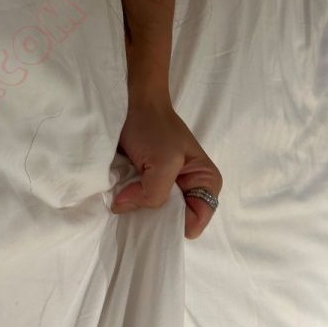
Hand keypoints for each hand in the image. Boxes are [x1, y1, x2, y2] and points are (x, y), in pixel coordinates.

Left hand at [111, 100, 222, 239]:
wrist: (134, 104)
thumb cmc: (155, 128)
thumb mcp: (163, 163)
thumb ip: (152, 194)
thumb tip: (122, 207)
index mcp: (206, 183)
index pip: (194, 222)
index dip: (171, 222)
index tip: (150, 212)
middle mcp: (190, 189)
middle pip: (174, 221)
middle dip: (154, 217)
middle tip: (135, 205)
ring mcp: (169, 187)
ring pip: (155, 214)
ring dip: (138, 208)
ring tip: (126, 197)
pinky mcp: (149, 183)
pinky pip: (141, 203)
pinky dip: (130, 200)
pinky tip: (121, 193)